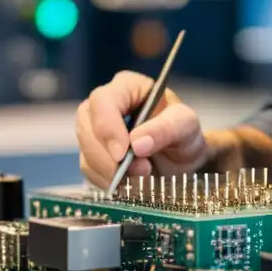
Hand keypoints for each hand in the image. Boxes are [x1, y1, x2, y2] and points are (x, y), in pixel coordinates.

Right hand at [76, 71, 209, 188]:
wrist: (182, 159)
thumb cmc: (184, 133)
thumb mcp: (186, 126)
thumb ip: (166, 129)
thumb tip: (137, 143)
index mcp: (128, 86)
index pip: (103, 101)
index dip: (107, 127)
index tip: (122, 154)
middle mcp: (106, 105)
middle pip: (86, 126)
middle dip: (108, 156)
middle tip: (140, 171)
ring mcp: (96, 130)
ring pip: (85, 151)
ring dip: (109, 171)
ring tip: (141, 177)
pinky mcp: (94, 154)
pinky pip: (89, 170)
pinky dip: (107, 181)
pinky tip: (130, 183)